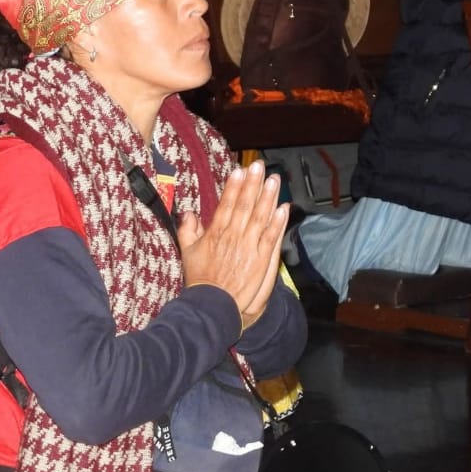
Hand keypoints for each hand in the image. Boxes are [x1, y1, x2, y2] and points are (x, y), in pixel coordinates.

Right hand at [178, 161, 288, 330]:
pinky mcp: (260, 260)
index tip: (239, 170)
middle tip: (259, 166)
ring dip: (267, 197)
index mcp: (216, 233)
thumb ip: (188, 230)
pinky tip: (283, 208)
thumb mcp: (187, 253)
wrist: (212, 305)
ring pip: (260, 217)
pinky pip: (271, 237)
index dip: (234, 186)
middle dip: (252, 184)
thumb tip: (189, 213)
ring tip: (273, 179)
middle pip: (245, 205)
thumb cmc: (200, 280)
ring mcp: (248, 248)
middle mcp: (233, 236)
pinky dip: (278, 222)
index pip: (226, 204)